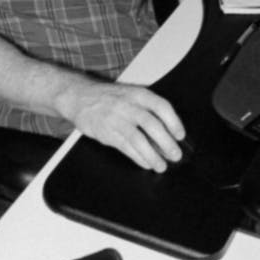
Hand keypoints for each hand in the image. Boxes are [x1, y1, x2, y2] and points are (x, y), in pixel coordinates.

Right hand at [61, 77, 185, 172]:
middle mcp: (128, 105)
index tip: (180, 135)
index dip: (173, 122)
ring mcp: (116, 119)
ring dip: (152, 155)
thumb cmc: (109, 98)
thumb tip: (168, 132)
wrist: (79, 97)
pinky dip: (138, 157)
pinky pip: (125, 147)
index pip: (162, 106)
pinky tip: (145, 163)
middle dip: (166, 143)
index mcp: (138, 94)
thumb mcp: (130, 95)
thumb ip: (147, 110)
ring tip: (161, 165)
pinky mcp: (106, 132)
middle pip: (152, 125)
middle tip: (175, 154)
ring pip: (138, 139)